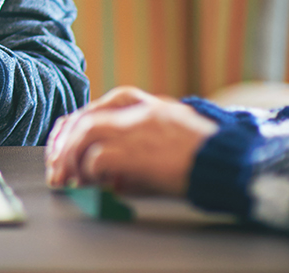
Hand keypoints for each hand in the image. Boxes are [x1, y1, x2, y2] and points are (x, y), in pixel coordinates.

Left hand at [43, 86, 217, 195]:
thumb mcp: (168, 139)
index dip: (70, 131)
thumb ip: (138, 146)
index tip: (60, 149)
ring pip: (83, 133)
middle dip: (62, 145)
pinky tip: (90, 184)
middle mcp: (136, 110)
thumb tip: (109, 174)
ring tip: (67, 179)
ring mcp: (136, 127)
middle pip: (83, 119)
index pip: (93, 110)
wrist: (232, 162)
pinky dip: (88, 171)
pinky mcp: (138, 150)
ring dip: (69, 157)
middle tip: (56, 169)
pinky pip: (97, 158)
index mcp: (144, 103)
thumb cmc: (205, 156)